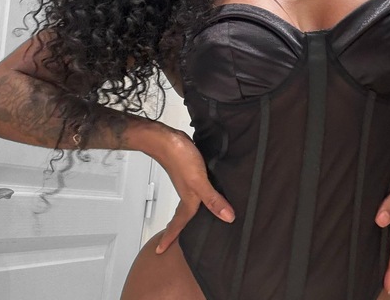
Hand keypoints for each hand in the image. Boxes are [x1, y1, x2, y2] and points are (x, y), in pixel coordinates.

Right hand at [153, 129, 234, 253]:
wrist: (166, 139)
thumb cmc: (180, 159)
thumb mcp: (198, 182)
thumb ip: (212, 199)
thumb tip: (228, 218)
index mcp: (188, 199)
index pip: (179, 223)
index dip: (171, 236)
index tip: (161, 250)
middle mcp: (187, 191)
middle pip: (182, 214)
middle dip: (177, 227)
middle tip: (172, 239)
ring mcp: (187, 179)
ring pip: (188, 200)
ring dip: (187, 210)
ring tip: (190, 218)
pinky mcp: (190, 168)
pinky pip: (194, 186)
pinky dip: (196, 192)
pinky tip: (204, 188)